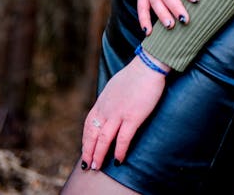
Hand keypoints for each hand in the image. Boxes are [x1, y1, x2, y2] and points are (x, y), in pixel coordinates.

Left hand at [81, 53, 167, 167]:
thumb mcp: (115, 85)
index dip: (86, 139)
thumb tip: (108, 106)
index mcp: (103, 100)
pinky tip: (118, 160)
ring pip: (104, 139)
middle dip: (89, 151)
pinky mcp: (133, 117)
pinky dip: (119, 151)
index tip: (86, 149)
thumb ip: (110, 98)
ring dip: (99, 154)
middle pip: (93, 134)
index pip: (89, 123)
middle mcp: (107, 108)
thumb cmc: (135, 74)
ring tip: (98, 166)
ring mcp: (119, 113)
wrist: (148, 66)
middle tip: (88, 165)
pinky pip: (123, 139)